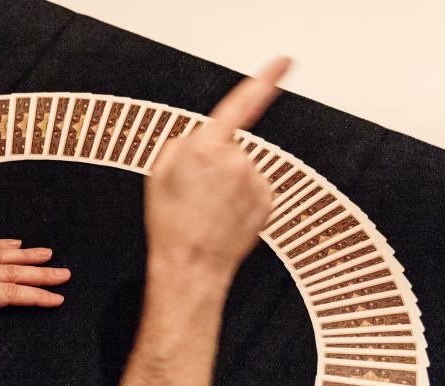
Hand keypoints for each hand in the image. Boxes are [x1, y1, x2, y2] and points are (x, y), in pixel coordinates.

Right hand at [145, 57, 290, 283]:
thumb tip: (206, 138)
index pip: (242, 104)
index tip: (284, 62)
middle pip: (229, 144)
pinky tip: (224, 215)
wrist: (191, 263)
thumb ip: (185, 143)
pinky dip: (241, 197)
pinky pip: (254, 187)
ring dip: (228, 181)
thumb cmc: (171, 220)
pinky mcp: (268, 199)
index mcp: (206, 146)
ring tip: (208, 208)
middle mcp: (238, 159)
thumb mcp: (160, 171)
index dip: (266, 80)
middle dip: (214, 160)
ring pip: (242, 167)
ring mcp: (256, 180)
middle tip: (195, 191)